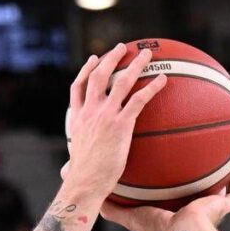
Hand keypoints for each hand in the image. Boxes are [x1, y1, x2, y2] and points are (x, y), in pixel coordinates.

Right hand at [64, 44, 167, 198]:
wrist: (85, 183)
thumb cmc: (80, 179)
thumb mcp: (72, 163)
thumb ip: (71, 161)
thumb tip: (65, 171)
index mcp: (77, 118)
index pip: (78, 87)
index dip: (86, 70)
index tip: (94, 60)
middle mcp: (89, 112)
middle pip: (98, 76)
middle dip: (110, 58)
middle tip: (122, 48)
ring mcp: (105, 116)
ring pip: (120, 81)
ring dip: (135, 64)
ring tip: (146, 54)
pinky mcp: (120, 124)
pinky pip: (139, 99)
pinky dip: (152, 87)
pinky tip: (163, 79)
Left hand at [100, 168, 229, 230]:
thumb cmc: (158, 229)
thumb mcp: (130, 215)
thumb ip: (112, 207)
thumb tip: (91, 196)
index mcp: (171, 215)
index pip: (169, 199)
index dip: (165, 186)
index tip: (161, 170)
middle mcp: (191, 213)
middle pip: (193, 194)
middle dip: (192, 180)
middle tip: (189, 159)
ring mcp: (210, 211)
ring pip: (217, 191)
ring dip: (217, 177)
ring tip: (217, 157)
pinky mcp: (223, 208)